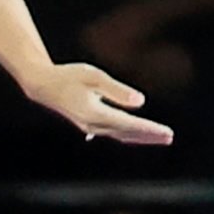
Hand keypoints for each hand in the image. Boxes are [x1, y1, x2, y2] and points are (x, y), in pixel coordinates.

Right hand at [24, 61, 170, 145]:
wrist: (43, 86)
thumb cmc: (69, 76)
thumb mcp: (94, 76)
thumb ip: (117, 90)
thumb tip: (141, 102)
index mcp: (95, 113)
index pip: (128, 125)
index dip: (149, 129)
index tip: (166, 132)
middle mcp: (93, 124)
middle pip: (128, 133)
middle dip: (150, 136)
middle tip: (170, 137)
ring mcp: (90, 127)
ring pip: (121, 135)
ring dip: (141, 136)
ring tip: (160, 137)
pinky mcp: (89, 125)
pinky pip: (114, 133)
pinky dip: (128, 134)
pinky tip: (136, 136)